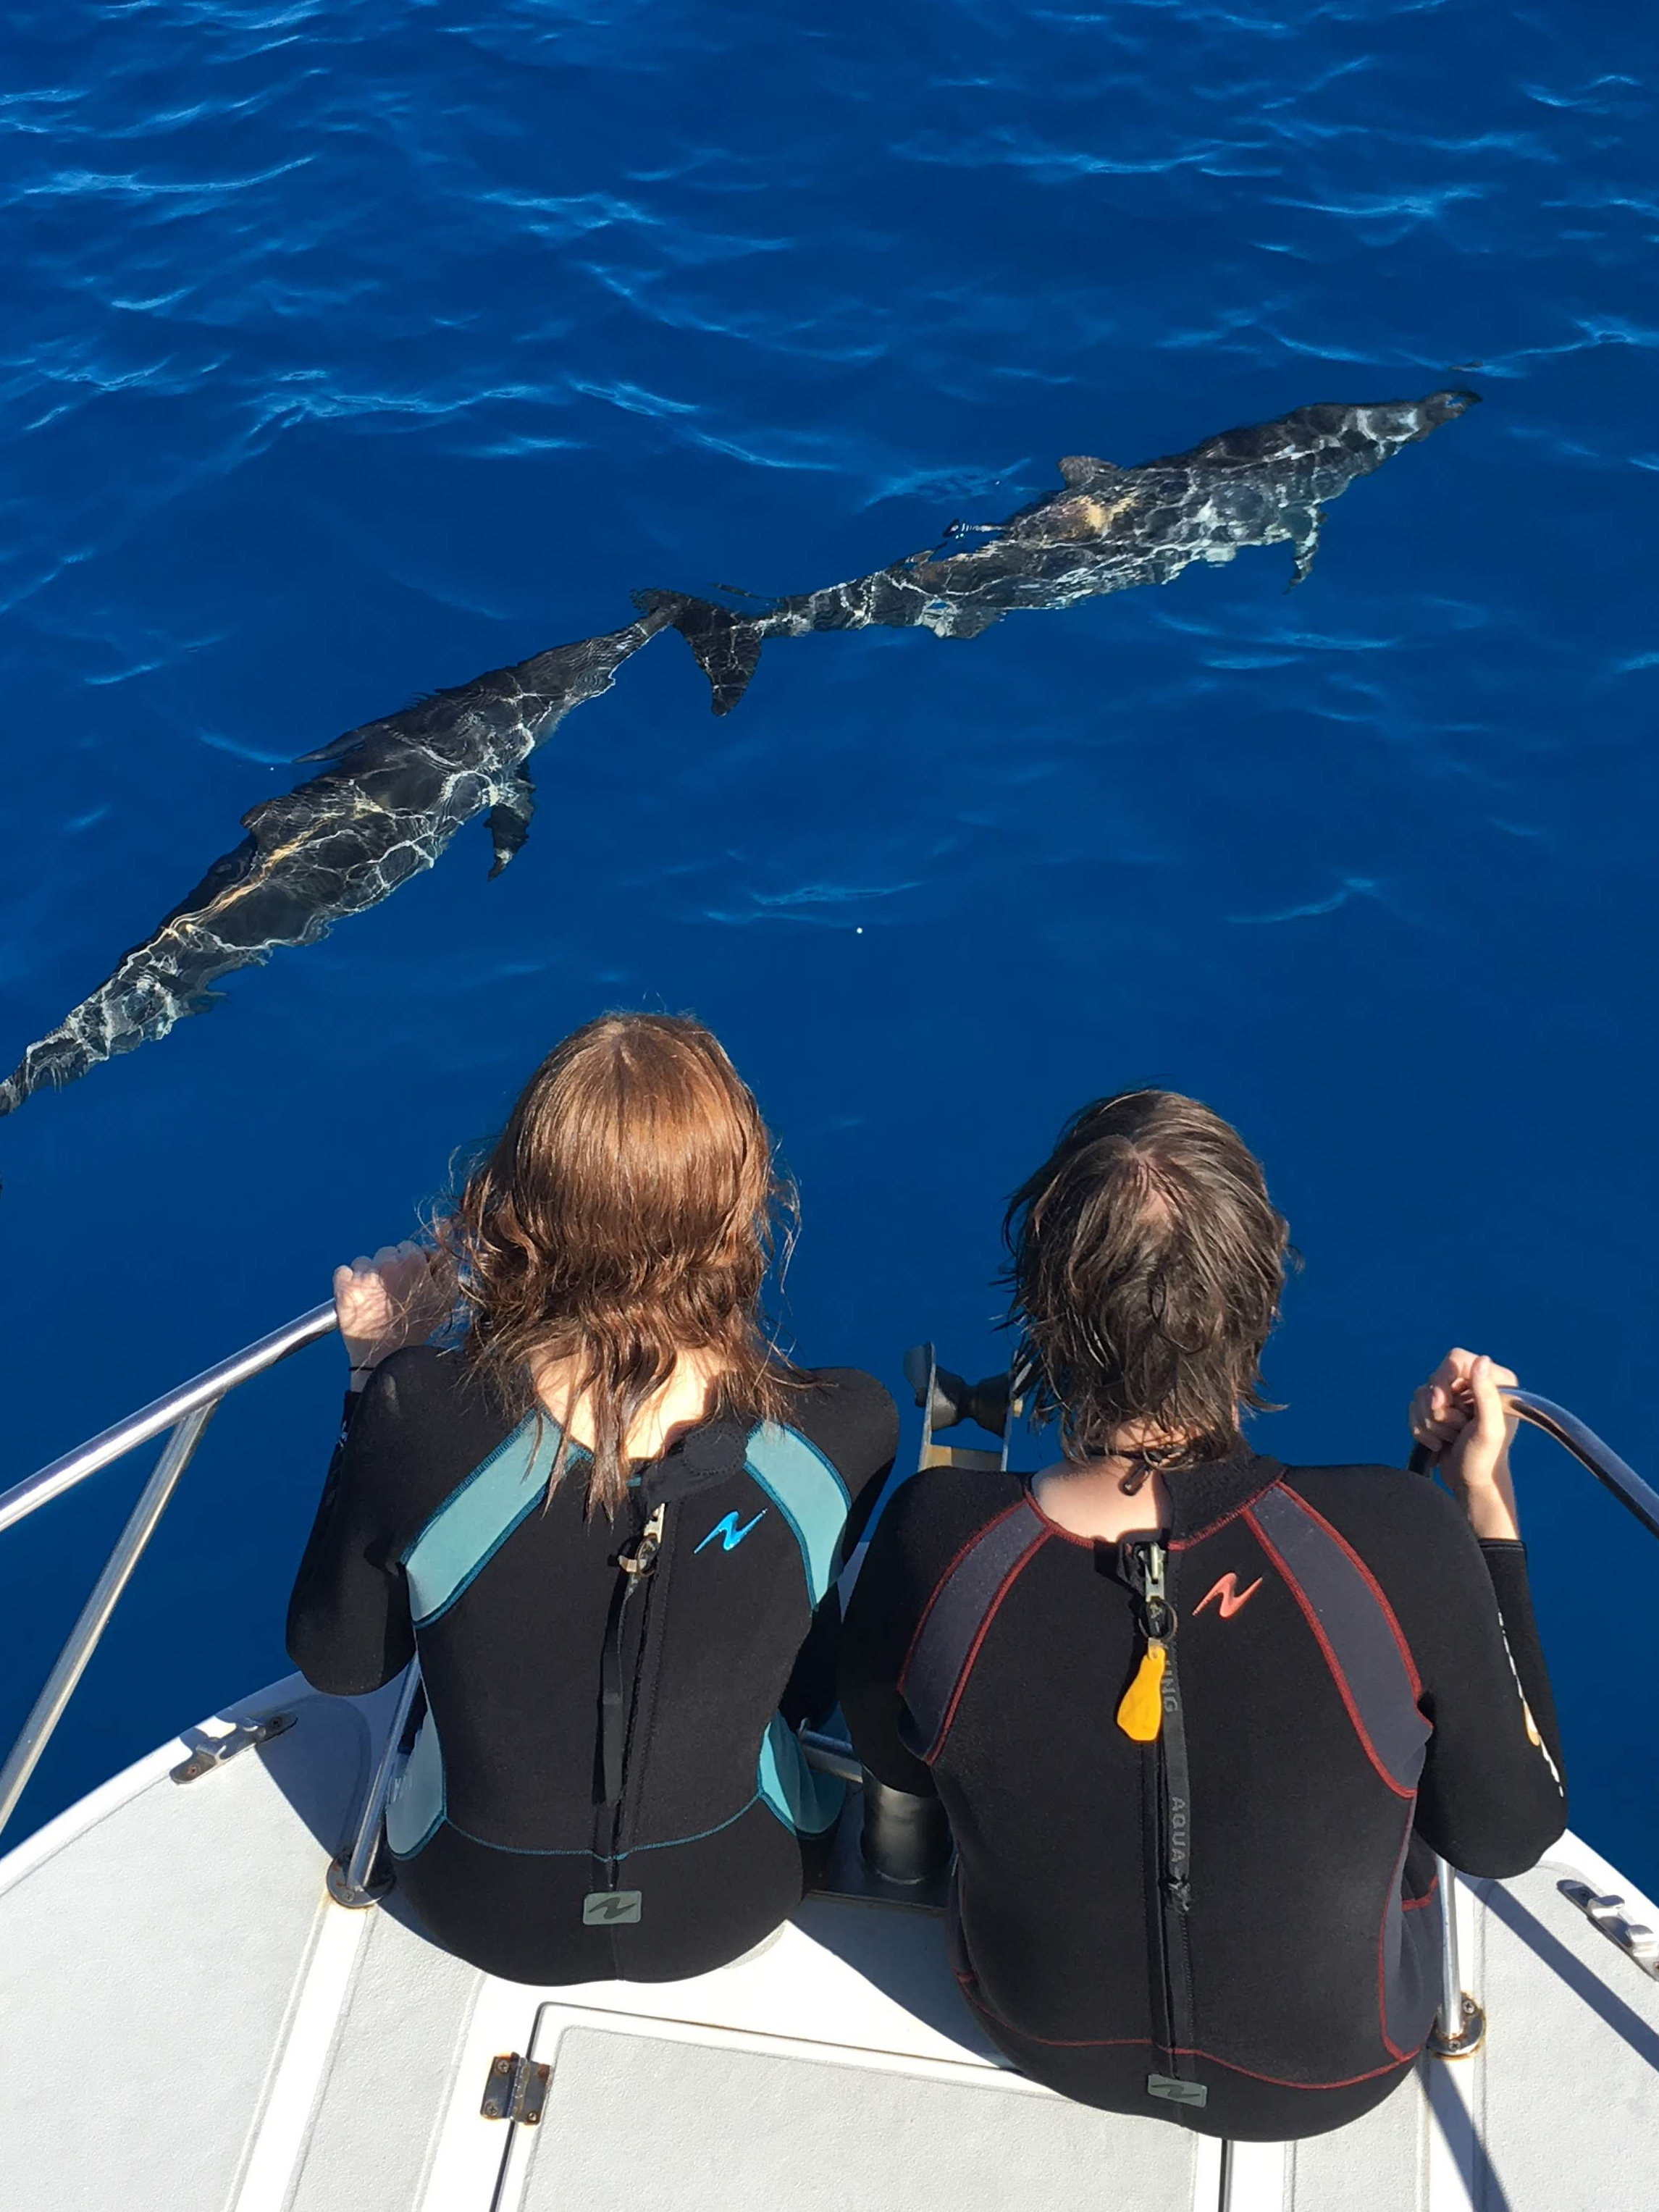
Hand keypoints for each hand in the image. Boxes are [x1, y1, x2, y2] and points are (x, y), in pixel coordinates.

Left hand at [334, 1242, 453, 1377]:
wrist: (387, 1357)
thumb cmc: (419, 1327)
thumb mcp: (447, 1298)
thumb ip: (445, 1268)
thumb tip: (432, 1252)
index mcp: (413, 1261)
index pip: (407, 1247)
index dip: (408, 1264)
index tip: (407, 1281)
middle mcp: (387, 1264)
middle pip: (385, 1253)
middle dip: (388, 1269)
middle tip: (391, 1293)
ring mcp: (363, 1275)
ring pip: (364, 1262)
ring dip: (367, 1276)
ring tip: (374, 1300)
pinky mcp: (343, 1287)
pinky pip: (342, 1272)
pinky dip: (347, 1282)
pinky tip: (357, 1299)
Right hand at [1409, 1348, 1520, 1539]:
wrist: (1470, 1483)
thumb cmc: (1484, 1460)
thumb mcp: (1489, 1429)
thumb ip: (1486, 1394)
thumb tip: (1481, 1360)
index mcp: (1495, 1381)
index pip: (1455, 1360)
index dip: (1443, 1380)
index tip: (1443, 1404)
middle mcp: (1475, 1384)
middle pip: (1434, 1378)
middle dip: (1437, 1409)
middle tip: (1454, 1430)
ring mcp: (1455, 1397)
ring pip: (1421, 1394)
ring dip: (1429, 1422)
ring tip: (1448, 1438)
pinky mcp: (1439, 1410)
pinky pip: (1413, 1407)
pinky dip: (1420, 1427)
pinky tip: (1437, 1442)